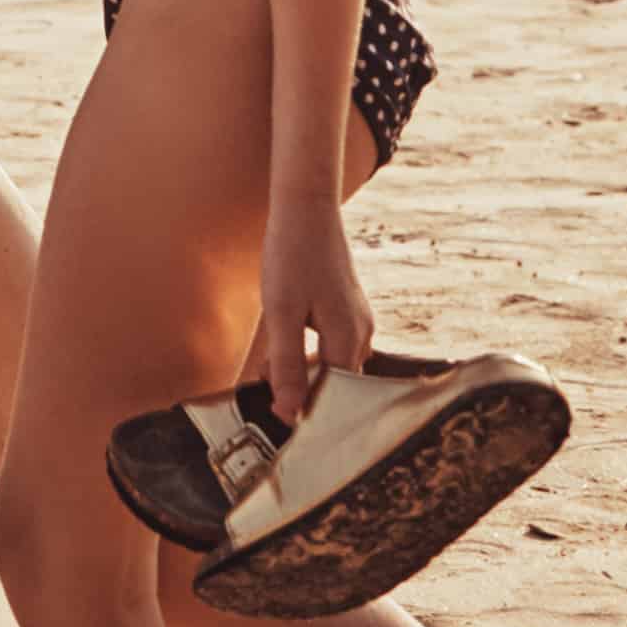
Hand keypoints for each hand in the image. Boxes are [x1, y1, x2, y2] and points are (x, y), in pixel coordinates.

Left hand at [248, 199, 374, 421]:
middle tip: (265, 389)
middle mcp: (361, 334)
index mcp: (348, 340)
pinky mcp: (348, 310)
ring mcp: (358, 321)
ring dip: (302, 372)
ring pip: (332, 365)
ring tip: (267, 368)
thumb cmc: (292, 256)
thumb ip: (285, 365)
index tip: (274, 418)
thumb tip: (290, 413)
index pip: (333, 398)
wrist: (306, 208)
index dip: (304, 411)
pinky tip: (283, 344)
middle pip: (335, 385)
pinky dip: (307, 353)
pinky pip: (332, 346)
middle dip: (302, 392)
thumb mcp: (281, 313)